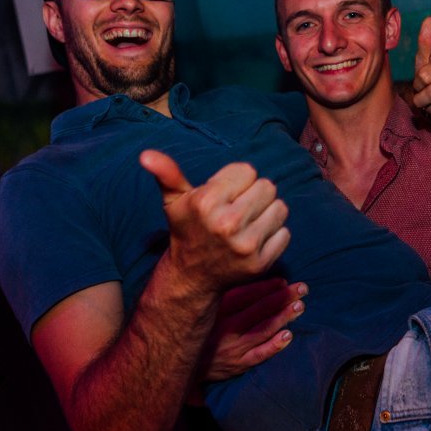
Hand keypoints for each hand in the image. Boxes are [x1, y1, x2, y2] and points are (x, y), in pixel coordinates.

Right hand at [139, 151, 290, 294]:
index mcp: (206, 202)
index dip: (237, 180)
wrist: (193, 275)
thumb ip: (167, 174)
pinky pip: (285, 233)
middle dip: (254, 194)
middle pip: (267, 186)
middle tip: (238, 209)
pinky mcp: (261, 262)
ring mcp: (245, 245)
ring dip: (267, 213)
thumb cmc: (187, 229)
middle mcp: (227, 224)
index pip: (247, 170)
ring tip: (248, 223)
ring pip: (280, 208)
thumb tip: (146, 155)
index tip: (224, 195)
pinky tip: (255, 240)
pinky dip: (274, 235)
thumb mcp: (174, 200)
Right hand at [201, 278, 307, 382]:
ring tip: (300, 306)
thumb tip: (246, 275)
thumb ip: (223, 295)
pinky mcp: (237, 365)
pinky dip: (274, 345)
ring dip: (283, 317)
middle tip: (302, 288)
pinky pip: (259, 355)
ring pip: (262, 330)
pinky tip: (288, 335)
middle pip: (259, 310)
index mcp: (218, 311)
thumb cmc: (197, 330)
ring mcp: (233, 348)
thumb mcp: (204, 309)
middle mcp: (226, 328)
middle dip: (283, 298)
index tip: (283, 280)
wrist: (180, 361)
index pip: (246, 295)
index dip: (266, 287)